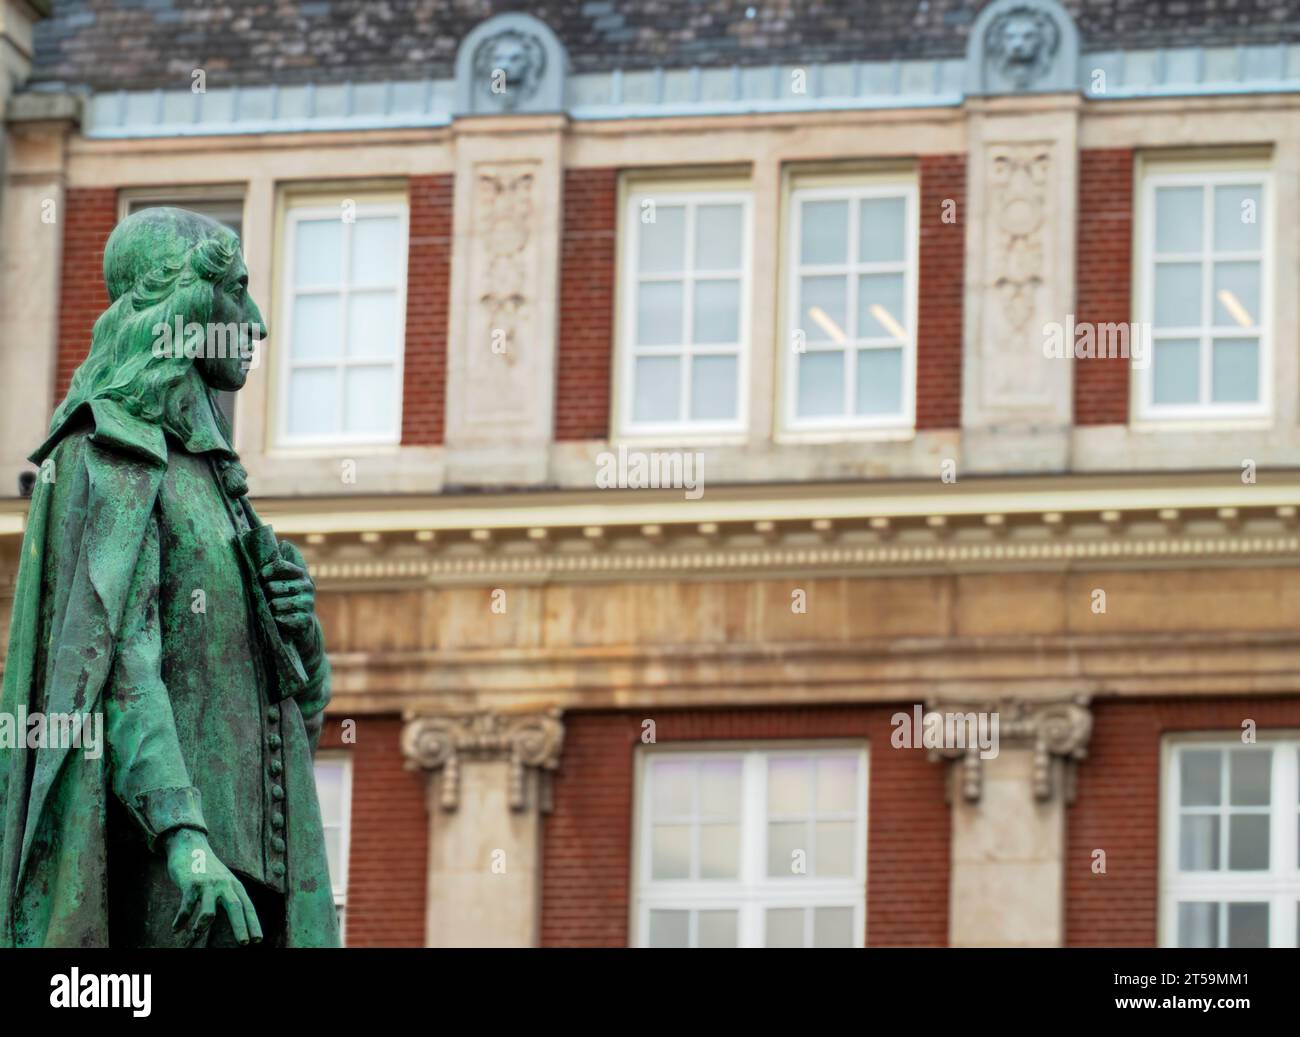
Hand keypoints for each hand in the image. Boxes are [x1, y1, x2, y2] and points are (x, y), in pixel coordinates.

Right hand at [164, 828, 262, 945]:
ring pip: (208, 912)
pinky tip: (175, 929)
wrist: (190, 845)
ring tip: (193, 937)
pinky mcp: (190, 884)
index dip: (252, 924)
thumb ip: (230, 897)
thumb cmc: (208, 870)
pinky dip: (180, 921)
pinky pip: (186, 908)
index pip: (247, 907)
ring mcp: (208, 884)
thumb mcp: (224, 881)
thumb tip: (237, 922)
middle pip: (235, 907)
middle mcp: (224, 884)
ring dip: (200, 929)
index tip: (257, 940)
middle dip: (240, 926)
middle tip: (244, 943)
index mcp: (234, 886)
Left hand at [260, 539, 322, 662]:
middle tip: (266, 598)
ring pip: (276, 605)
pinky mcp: (305, 621)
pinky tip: (278, 620)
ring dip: (270, 609)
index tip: (261, 576)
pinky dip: (277, 621)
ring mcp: (307, 604)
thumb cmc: (288, 597)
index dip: (268, 570)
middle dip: (265, 594)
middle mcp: (307, 587)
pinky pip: (283, 619)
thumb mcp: (287, 579)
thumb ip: (282, 563)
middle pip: (273, 587)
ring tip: (272, 610)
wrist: (303, 625)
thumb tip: (284, 543)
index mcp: (301, 574)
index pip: (281, 565)